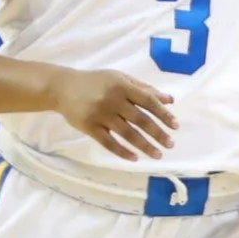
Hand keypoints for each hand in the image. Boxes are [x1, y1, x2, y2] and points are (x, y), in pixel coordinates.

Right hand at [50, 69, 176, 161]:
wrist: (63, 88)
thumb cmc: (96, 82)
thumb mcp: (119, 78)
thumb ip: (144, 88)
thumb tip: (169, 100)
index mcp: (122, 86)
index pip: (148, 101)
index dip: (163, 114)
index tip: (175, 126)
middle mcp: (113, 100)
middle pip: (140, 119)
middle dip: (157, 133)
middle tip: (170, 144)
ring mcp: (101, 115)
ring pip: (127, 133)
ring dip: (144, 145)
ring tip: (157, 154)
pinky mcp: (90, 127)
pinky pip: (109, 143)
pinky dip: (122, 152)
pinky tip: (134, 158)